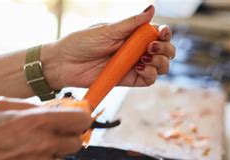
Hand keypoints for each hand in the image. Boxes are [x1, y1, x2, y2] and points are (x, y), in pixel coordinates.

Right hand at [0, 97, 90, 159]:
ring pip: (61, 159)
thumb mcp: (2, 105)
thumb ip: (32, 106)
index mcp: (38, 122)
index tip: (75, 119)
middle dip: (67, 137)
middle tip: (51, 135)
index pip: (82, 120)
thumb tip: (52, 109)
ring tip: (26, 150)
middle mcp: (44, 145)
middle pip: (77, 143)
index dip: (81, 118)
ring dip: (50, 154)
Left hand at [46, 5, 174, 88]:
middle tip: (151, 48)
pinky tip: (140, 68)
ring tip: (145, 59)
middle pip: (164, 51)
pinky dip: (150, 74)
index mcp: (133, 34)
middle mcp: (136, 49)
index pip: (158, 33)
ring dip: (160, 62)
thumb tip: (152, 8)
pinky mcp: (128, 80)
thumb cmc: (81, 42)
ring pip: (160, 66)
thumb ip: (132, 23)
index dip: (165, 34)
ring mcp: (133, 65)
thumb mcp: (108, 30)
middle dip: (165, 49)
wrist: (64, 63)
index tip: (162, 33)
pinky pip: (148, 80)